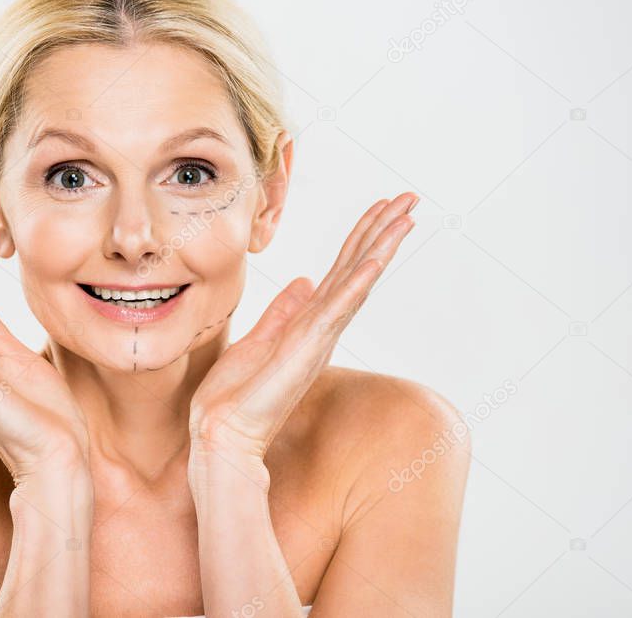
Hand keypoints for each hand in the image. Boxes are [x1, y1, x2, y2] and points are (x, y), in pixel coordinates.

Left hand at [188, 192, 418, 458]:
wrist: (221, 433)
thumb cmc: (235, 395)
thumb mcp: (258, 340)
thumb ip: (282, 311)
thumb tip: (304, 281)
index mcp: (309, 324)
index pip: (341, 272)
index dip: (362, 238)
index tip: (382, 208)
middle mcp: (321, 328)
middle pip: (357, 269)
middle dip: (382, 232)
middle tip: (410, 198)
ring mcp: (318, 337)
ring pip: (356, 282)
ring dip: (381, 247)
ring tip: (406, 215)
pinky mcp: (307, 348)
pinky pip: (338, 308)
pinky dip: (358, 282)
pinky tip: (376, 258)